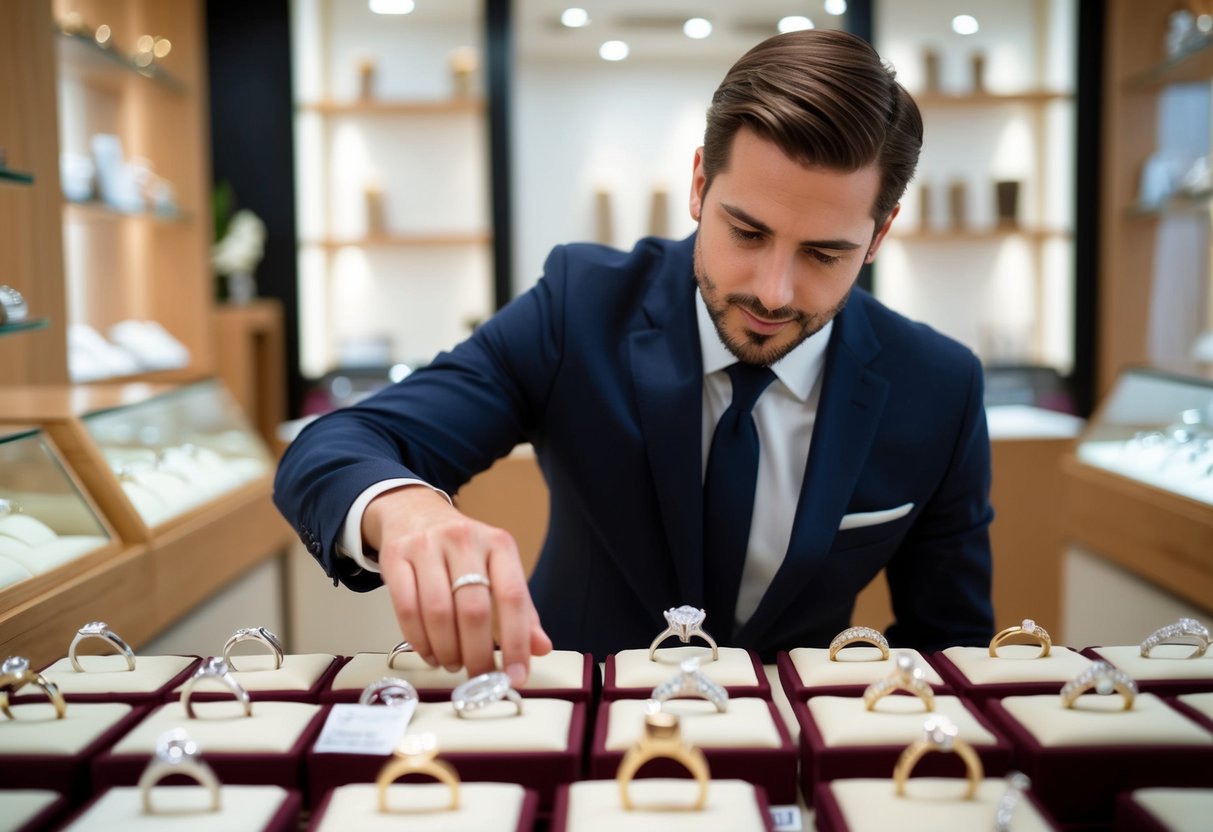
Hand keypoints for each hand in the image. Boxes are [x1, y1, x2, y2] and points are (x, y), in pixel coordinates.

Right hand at [363, 485, 551, 685]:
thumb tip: (540, 647)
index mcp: (499, 544)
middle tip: (479, 677)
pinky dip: (419, 640)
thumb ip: (520, 609)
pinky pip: (405, 608)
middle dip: (477, 654)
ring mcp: (427, 545)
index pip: (513, 597)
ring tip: (453, 664)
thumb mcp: (498, 569)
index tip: (516, 675)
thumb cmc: (462, 551)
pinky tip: (430, 652)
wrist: (415, 513)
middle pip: (473, 610)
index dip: (516, 642)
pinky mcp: (396, 556)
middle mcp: (465, 540)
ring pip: (438, 612)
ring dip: (447, 650)